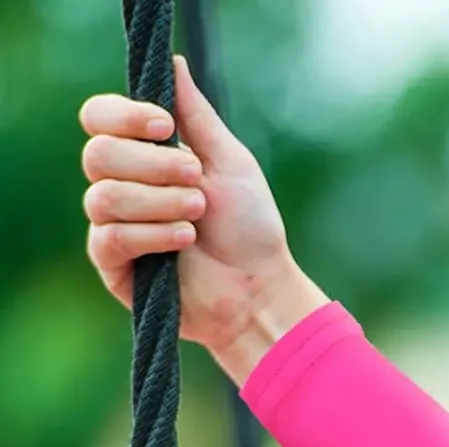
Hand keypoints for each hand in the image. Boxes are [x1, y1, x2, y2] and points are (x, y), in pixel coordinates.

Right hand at [80, 54, 326, 379]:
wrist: (260, 290)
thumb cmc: (249, 229)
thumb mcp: (229, 162)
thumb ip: (197, 116)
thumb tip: (173, 63)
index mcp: (141, 156)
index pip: (99, 118)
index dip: (124, 116)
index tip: (166, 126)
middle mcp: (120, 185)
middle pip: (98, 153)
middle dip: (153, 164)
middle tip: (198, 179)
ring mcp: (113, 225)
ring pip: (104, 194)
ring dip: (160, 201)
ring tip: (198, 214)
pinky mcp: (113, 265)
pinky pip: (112, 236)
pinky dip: (152, 233)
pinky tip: (185, 239)